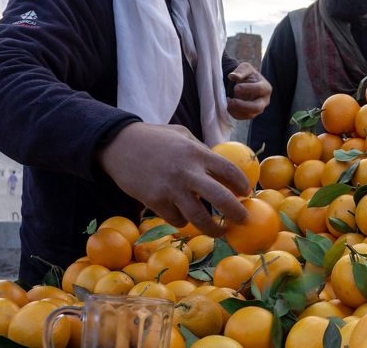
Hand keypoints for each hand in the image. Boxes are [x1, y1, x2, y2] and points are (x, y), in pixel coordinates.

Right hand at [97, 122, 250, 235]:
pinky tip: (185, 216)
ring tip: (220, 231)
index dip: (242, 184)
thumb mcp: (182, 135)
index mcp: (196, 153)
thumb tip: (223, 169)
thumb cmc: (154, 138)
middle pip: (220, 199)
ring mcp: (170, 189)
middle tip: (244, 220)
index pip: (229, 170)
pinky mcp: (155, 202)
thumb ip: (202, 151)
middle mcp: (187, 172)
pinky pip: (177, 220)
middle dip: (237, 213)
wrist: (119, 145)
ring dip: (213, 229)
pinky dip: (184, 221)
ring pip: (199, 218)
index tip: (247, 192)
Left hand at [227, 62, 270, 119]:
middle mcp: (264, 100)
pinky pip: (243, 117)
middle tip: (231, 100)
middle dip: (243, 105)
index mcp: (266, 87)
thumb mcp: (244, 68)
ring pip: (250, 114)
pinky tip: (227, 106)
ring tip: (227, 102)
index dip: (248, 89)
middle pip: (257, 107)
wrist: (243, 83)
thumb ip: (240, 71)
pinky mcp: (251, 114)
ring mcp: (258, 109)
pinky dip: (234, 113)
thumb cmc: (246, 75)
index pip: (260, 89)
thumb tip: (232, 76)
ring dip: (236, 110)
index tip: (236, 88)